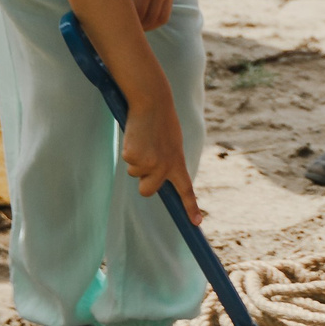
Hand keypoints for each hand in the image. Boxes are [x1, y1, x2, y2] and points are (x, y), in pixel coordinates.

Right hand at [120, 98, 201, 218]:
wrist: (152, 102)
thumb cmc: (162, 122)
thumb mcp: (171, 144)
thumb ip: (167, 161)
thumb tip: (157, 177)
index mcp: (178, 163)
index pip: (186, 190)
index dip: (191, 207)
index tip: (196, 223)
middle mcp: (164, 167)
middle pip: (147, 191)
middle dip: (143, 181)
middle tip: (146, 159)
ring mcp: (149, 163)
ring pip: (135, 173)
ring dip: (136, 159)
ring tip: (144, 139)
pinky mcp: (134, 156)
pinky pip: (127, 160)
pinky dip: (129, 149)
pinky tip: (137, 136)